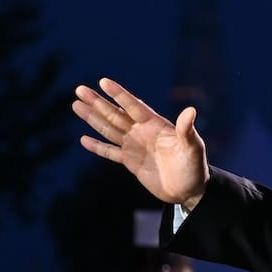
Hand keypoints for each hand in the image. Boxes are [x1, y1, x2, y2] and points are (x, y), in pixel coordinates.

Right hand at [73, 78, 209, 206]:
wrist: (189, 190)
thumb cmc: (195, 167)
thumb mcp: (193, 147)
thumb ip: (187, 130)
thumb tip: (191, 110)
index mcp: (155, 125)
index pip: (133, 106)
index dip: (119, 94)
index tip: (103, 81)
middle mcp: (142, 132)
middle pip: (115, 114)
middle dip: (97, 102)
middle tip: (79, 89)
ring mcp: (134, 146)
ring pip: (109, 129)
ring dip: (93, 118)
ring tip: (76, 105)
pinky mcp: (130, 162)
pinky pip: (110, 152)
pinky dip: (97, 146)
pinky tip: (84, 139)